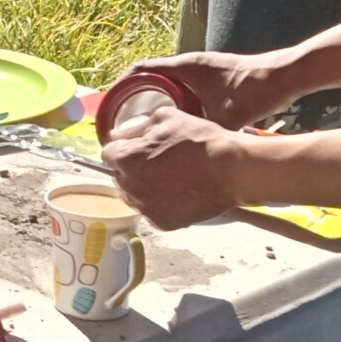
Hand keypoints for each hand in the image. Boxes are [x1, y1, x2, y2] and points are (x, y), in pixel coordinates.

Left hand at [103, 107, 251, 230]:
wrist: (232, 169)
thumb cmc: (200, 140)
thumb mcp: (166, 119)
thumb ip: (135, 128)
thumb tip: (116, 135)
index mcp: (125, 159)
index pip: (109, 155)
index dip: (124, 148)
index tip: (139, 148)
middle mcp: (130, 187)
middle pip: (120, 177)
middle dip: (133, 168)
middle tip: (160, 162)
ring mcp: (145, 207)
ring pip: (135, 196)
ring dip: (145, 187)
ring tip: (172, 178)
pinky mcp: (162, 223)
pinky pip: (153, 211)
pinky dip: (161, 204)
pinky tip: (180, 192)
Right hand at [116, 49, 297, 131]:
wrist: (282, 76)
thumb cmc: (253, 91)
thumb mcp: (222, 116)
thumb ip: (200, 133)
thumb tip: (181, 156)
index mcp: (184, 67)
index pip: (141, 69)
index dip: (123, 84)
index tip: (112, 103)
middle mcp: (188, 64)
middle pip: (151, 75)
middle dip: (136, 95)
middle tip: (125, 119)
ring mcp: (201, 68)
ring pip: (167, 82)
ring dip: (155, 97)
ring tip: (145, 122)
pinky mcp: (212, 76)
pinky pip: (182, 86)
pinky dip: (173, 99)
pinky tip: (175, 121)